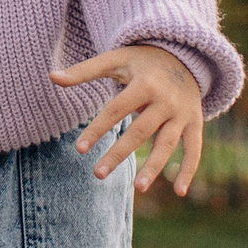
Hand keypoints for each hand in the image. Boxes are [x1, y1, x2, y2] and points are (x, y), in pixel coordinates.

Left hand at [52, 44, 203, 195]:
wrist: (184, 55)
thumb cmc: (141, 61)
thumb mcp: (114, 60)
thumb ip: (84, 71)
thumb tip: (51, 77)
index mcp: (144, 84)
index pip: (116, 110)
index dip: (97, 129)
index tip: (78, 149)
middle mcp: (166, 100)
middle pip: (140, 131)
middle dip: (119, 153)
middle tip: (97, 174)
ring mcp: (183, 113)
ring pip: (167, 144)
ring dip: (154, 167)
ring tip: (137, 188)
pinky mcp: (195, 122)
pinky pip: (194, 149)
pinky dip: (189, 170)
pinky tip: (179, 192)